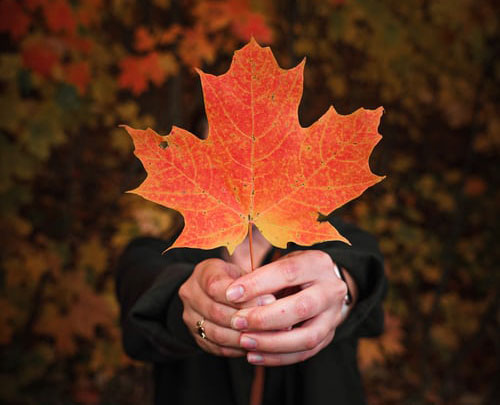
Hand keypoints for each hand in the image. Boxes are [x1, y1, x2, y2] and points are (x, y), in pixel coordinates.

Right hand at [179, 258, 274, 356]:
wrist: (215, 293)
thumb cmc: (235, 280)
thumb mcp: (243, 272)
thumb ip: (253, 285)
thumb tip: (272, 302)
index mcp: (203, 273)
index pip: (216, 287)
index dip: (243, 297)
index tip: (268, 301)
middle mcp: (190, 294)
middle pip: (216, 312)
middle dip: (246, 319)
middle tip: (271, 323)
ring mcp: (190, 318)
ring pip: (216, 333)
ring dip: (243, 337)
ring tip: (265, 336)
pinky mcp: (196, 337)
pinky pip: (217, 348)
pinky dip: (237, 349)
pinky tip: (254, 345)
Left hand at [225, 250, 347, 365]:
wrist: (324, 285)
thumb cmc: (295, 273)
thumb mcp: (282, 263)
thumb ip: (263, 277)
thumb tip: (235, 296)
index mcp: (318, 264)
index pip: (288, 272)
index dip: (258, 284)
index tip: (231, 294)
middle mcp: (332, 290)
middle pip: (301, 308)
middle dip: (265, 317)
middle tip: (236, 321)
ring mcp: (334, 316)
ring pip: (307, 337)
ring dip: (272, 342)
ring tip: (244, 341)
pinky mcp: (328, 336)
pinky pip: (305, 353)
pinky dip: (277, 357)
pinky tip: (254, 355)